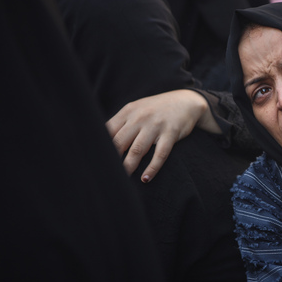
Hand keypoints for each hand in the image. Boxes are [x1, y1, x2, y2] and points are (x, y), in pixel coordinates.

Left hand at [106, 89, 220, 181]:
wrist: (185, 101)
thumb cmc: (157, 109)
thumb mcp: (137, 110)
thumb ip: (122, 123)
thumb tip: (103, 142)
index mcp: (128, 112)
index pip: (108, 131)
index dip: (101, 148)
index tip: (97, 162)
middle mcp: (140, 118)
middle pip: (120, 142)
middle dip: (112, 160)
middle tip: (107, 174)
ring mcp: (156, 125)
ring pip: (137, 150)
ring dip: (129, 166)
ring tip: (123, 179)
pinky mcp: (171, 133)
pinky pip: (160, 154)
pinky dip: (152, 168)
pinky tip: (146, 179)